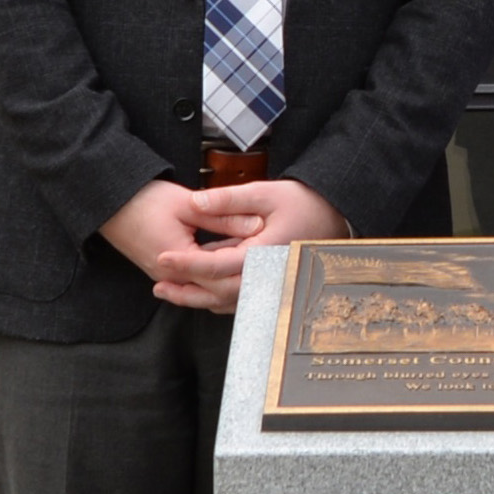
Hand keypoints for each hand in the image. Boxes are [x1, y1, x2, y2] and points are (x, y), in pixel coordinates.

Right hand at [98, 180, 262, 310]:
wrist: (113, 205)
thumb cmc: (144, 201)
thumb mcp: (188, 204)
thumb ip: (223, 217)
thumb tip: (255, 225)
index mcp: (177, 259)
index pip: (220, 278)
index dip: (248, 269)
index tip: (270, 258)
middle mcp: (172, 277)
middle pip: (216, 293)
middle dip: (243, 282)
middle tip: (271, 270)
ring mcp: (168, 279)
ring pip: (207, 293)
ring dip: (230, 284)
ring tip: (257, 270)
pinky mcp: (168, 275)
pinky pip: (197, 287)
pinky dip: (215, 281)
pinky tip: (232, 267)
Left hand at [150, 179, 354, 313]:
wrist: (336, 217)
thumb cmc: (304, 203)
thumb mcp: (266, 192)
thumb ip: (228, 199)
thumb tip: (195, 203)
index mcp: (264, 253)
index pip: (217, 265)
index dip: (187, 263)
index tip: (162, 258)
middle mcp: (267, 276)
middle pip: (218, 292)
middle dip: (186, 289)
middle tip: (158, 282)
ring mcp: (270, 286)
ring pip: (227, 302)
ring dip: (197, 298)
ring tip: (169, 290)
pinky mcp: (271, 287)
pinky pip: (238, 300)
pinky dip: (215, 298)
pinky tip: (198, 290)